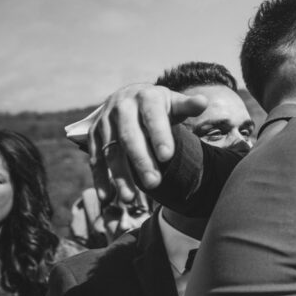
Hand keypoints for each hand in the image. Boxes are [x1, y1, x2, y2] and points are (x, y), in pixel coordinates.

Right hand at [89, 84, 207, 203]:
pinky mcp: (93, 135)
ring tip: (130, 198)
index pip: (152, 116)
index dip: (159, 135)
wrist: (130, 98)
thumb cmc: (158, 105)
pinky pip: (95, 158)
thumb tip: (203, 102)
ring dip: (119, 175)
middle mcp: (121, 106)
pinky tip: (107, 197)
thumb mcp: (173, 102)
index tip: (168, 156)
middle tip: (154, 183)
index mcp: (145, 97)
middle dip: (141, 160)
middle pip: (129, 136)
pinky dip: (100, 178)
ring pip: (111, 150)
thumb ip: (187, 106)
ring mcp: (104, 121)